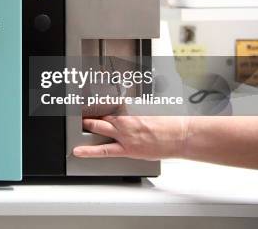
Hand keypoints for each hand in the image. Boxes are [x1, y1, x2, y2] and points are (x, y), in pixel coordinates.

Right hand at [72, 116, 190, 159]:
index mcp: (126, 148)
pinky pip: (120, 106)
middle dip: (87, 124)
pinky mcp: (135, 109)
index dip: (87, 151)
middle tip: (82, 122)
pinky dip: (116, 107)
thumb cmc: (166, 146)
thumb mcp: (142, 153)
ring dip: (100, 115)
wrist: (180, 135)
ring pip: (107, 115)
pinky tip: (115, 104)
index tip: (77, 150)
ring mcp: (129, 119)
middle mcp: (125, 133)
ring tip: (95, 113)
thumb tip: (121, 142)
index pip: (101, 150)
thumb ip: (128, 147)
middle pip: (98, 126)